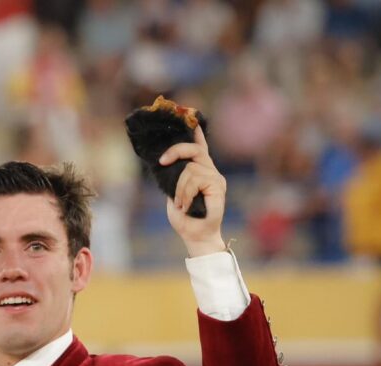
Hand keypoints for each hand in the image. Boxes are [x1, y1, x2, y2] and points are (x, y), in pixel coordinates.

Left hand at [158, 126, 226, 256]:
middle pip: (194, 149)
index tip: (189, 113)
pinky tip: (185, 205)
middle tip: (163, 161)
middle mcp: (210, 170)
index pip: (199, 146)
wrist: (196, 236)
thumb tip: (165, 161)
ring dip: (179, 188)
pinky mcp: (218, 186)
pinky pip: (195, 179)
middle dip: (176, 150)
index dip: (194, 130)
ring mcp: (215, 177)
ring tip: (180, 204)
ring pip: (190, 168)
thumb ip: (174, 176)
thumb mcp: (173, 193)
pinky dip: (185, 192)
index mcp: (199, 171)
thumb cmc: (185, 217)